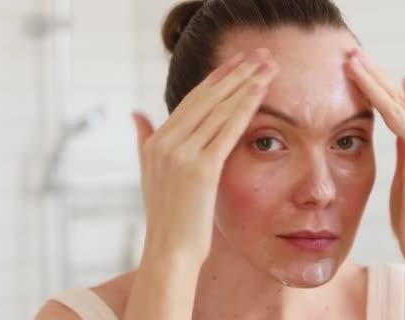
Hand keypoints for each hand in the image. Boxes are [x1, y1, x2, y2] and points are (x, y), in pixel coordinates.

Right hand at [132, 49, 279, 261]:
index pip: (192, 100)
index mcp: (156, 141)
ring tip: (268, 65)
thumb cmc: (167, 216)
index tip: (238, 63)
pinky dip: (245, 107)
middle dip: (236, 73)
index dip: (217, 79)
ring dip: (247, 84)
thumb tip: (136, 114)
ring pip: (219, 109)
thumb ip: (144, 140)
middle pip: (207, 98)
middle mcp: (166, 142)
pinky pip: (227, 130)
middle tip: (260, 54)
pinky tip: (261, 92)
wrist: (170, 251)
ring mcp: (182, 154)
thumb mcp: (149, 173)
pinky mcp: (201, 168)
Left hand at [345, 49, 404, 262]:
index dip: (374, 88)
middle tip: (352, 55)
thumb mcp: (403, 180)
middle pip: (396, 100)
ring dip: (378, 83)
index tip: (353, 70)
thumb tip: (393, 143)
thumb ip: (401, 158)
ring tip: (358, 61)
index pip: (393, 108)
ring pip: (400, 107)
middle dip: (373, 76)